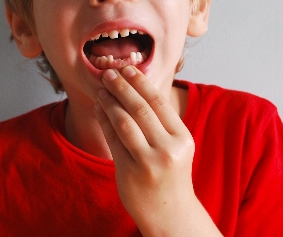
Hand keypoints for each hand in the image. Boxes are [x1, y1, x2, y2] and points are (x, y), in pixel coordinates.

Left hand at [94, 66, 220, 235]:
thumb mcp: (175, 146)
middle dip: (122, 87)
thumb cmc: (171, 174)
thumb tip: (135, 88)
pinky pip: (113, 140)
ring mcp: (148, 162)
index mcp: (182, 139)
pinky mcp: (129, 172)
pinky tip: (99, 109)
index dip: (140, 82)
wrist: (170, 214)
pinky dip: (104, 121)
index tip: (127, 68)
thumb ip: (161, 122)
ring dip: (110, 102)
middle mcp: (168, 149)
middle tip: (109, 73)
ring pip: (124, 123)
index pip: (159, 102)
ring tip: (101, 89)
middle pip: (140, 109)